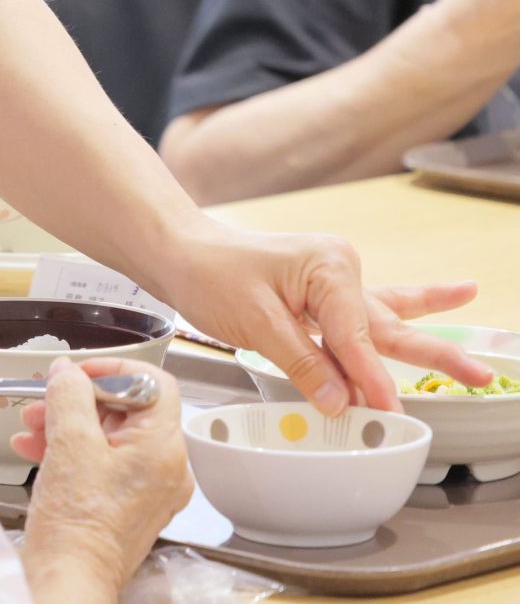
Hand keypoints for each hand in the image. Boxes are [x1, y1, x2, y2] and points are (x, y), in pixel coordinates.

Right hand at [16, 358, 189, 601]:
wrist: (71, 576)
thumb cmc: (77, 525)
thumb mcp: (69, 444)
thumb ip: (69, 395)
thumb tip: (67, 372)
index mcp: (163, 449)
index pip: (154, 384)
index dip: (113, 371)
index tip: (78, 374)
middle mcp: (166, 469)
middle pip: (127, 410)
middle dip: (78, 401)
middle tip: (43, 401)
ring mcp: (149, 489)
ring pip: (111, 436)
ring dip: (68, 424)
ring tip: (31, 428)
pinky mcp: (129, 504)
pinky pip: (105, 462)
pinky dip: (72, 451)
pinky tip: (36, 451)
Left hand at [152, 223, 489, 413]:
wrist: (181, 252)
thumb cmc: (210, 273)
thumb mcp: (252, 320)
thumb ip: (300, 361)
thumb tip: (338, 401)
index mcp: (328, 268)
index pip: (355, 335)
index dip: (366, 376)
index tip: (383, 409)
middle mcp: (340, 272)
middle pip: (388, 327)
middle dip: (435, 356)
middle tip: (480, 375)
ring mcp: (336, 284)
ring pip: (387, 324)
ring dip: (433, 336)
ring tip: (479, 354)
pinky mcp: (326, 298)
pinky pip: (369, 316)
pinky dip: (410, 312)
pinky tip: (452, 297)